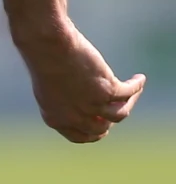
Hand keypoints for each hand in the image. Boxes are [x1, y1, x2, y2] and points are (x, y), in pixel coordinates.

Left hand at [20, 22, 144, 142]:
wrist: (48, 47)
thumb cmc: (44, 59)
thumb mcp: (48, 87)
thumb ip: (62, 99)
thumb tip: (81, 99)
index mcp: (55, 119)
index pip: (81, 136)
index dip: (94, 131)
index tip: (103, 122)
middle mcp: (74, 117)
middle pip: (102, 128)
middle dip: (111, 118)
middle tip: (119, 104)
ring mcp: (91, 106)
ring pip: (120, 114)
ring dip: (129, 102)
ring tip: (135, 90)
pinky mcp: (107, 91)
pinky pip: (128, 93)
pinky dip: (136, 87)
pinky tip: (139, 79)